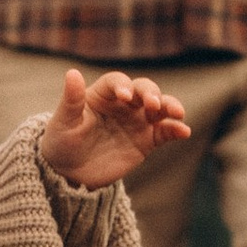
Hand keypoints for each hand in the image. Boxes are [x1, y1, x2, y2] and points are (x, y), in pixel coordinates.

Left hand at [38, 68, 192, 188]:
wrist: (71, 173)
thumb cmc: (62, 142)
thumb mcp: (64, 122)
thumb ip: (71, 99)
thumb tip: (72, 73)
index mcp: (102, 94)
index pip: (117, 82)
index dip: (123, 86)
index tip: (124, 97)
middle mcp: (123, 104)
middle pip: (144, 89)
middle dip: (151, 94)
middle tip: (153, 104)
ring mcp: (137, 121)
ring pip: (160, 107)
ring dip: (169, 106)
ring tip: (177, 113)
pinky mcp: (146, 140)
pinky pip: (165, 132)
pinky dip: (176, 129)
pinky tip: (184, 131)